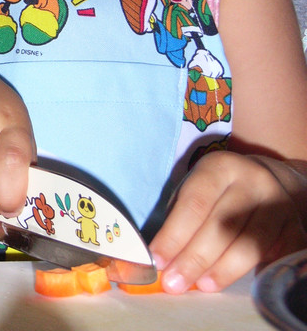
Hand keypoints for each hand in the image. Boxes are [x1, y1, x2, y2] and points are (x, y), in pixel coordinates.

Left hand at [150, 151, 306, 292]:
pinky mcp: (295, 225)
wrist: (265, 179)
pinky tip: (240, 283)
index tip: (159, 261)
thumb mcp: (196, 187)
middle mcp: (251, 180)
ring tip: (202, 285)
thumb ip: (180, 217)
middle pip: (222, 225)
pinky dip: (259, 271)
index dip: (175, 235)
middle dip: (195, 258)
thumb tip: (163, 257)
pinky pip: (279, 254)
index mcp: (219, 167)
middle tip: (175, 282)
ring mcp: (277, 202)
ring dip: (223, 269)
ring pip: (250, 243)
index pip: (194, 204)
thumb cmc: (219, 190)